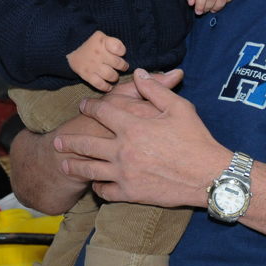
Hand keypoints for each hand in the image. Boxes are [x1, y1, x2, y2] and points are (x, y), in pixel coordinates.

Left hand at [54, 69, 231, 206]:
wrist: (208, 175)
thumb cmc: (196, 140)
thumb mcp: (179, 107)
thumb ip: (155, 89)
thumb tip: (138, 73)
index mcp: (133, 126)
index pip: (102, 112)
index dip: (89, 107)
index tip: (83, 106)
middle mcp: (123, 149)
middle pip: (85, 143)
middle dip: (68, 141)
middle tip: (57, 140)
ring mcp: (124, 173)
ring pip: (89, 169)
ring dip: (73, 166)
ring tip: (64, 164)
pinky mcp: (130, 192)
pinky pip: (105, 191)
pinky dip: (97, 187)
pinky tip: (94, 184)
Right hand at [67, 31, 128, 91]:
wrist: (69, 50)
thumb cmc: (90, 43)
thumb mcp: (100, 36)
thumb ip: (112, 42)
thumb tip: (123, 53)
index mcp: (102, 42)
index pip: (119, 48)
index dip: (122, 52)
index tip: (121, 54)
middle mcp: (98, 54)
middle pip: (117, 63)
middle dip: (123, 66)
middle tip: (122, 67)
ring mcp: (93, 66)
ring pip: (110, 75)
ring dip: (115, 77)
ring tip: (115, 76)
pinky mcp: (87, 75)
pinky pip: (99, 84)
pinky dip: (105, 87)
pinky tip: (108, 87)